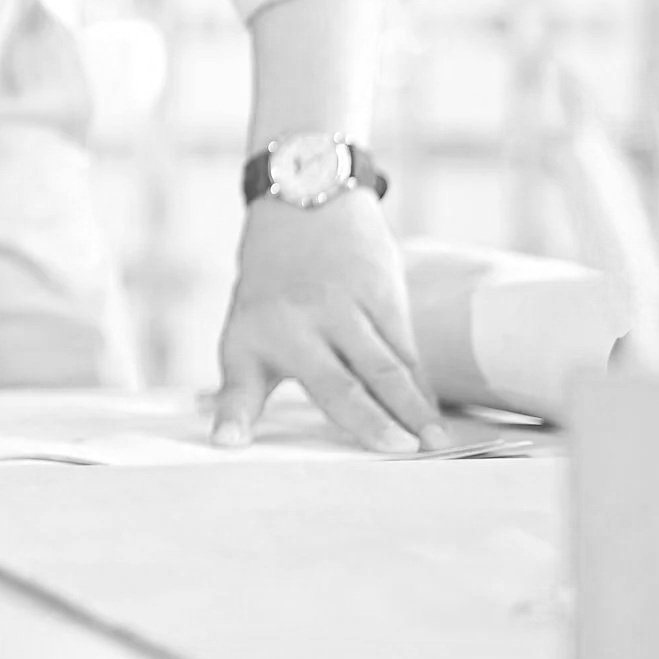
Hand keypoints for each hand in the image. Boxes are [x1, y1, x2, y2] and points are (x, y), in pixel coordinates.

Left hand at [211, 195, 451, 453]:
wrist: (303, 207)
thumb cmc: (269, 292)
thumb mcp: (242, 337)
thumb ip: (240, 393)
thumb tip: (224, 444)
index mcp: (257, 336)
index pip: (244, 387)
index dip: (236, 417)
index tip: (230, 443)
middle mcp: (300, 321)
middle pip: (340, 382)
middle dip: (370, 420)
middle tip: (400, 451)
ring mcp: (345, 305)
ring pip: (385, 366)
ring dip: (413, 408)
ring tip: (433, 444)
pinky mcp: (381, 292)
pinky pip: (405, 347)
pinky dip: (421, 383)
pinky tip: (432, 412)